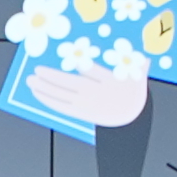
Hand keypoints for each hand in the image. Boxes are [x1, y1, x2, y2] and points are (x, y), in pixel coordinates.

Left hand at [27, 63, 148, 128]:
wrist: (132, 118)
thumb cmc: (132, 92)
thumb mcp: (137, 77)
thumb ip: (139, 65)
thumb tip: (146, 58)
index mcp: (110, 83)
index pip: (93, 72)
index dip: (81, 67)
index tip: (71, 61)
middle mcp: (96, 94)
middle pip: (71, 84)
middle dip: (52, 78)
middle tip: (36, 71)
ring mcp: (87, 104)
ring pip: (63, 95)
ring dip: (45, 88)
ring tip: (31, 81)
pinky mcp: (81, 112)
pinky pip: (61, 106)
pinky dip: (48, 100)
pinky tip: (37, 93)